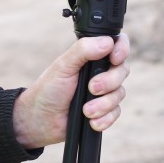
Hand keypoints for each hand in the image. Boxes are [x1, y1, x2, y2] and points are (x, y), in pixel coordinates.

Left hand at [11, 34, 130, 149]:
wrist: (41, 119)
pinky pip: (116, 113)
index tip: (115, 58)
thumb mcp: (63, 66)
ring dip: (103, 104)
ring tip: (86, 110)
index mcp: (90, 56)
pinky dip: (105, 118)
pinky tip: (91, 121)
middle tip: (91, 88)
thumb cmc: (49, 89)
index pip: (116, 45)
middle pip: (122, 70)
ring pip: (120, 93)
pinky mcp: (104, 110)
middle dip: (109, 81)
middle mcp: (100, 71)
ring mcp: (104, 92)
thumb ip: (83, 51)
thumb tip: (107, 41)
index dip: (121, 49)